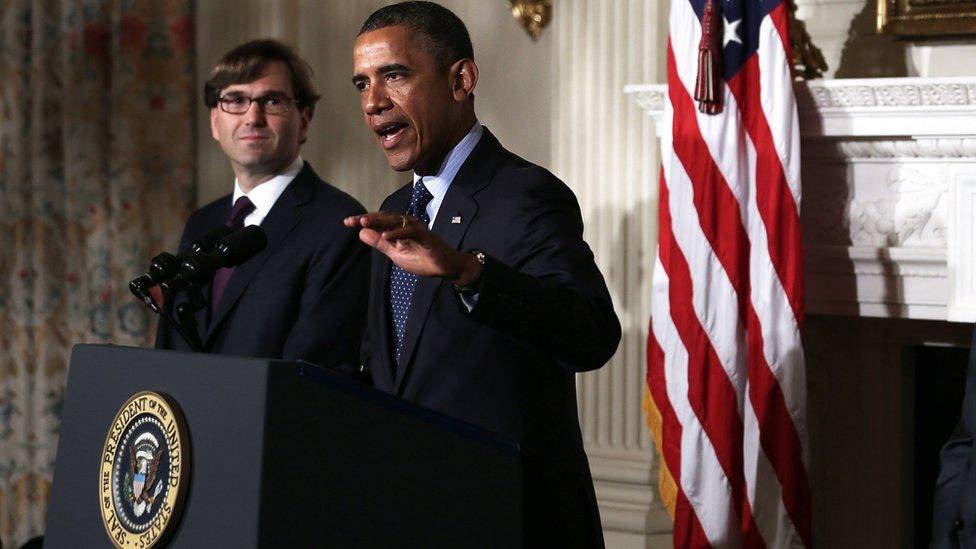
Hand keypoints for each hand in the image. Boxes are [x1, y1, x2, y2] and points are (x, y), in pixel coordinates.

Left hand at [344, 212, 481, 284]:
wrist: (444, 267)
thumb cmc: (421, 258)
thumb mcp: (395, 253)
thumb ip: (380, 243)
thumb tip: (361, 233)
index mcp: (397, 228)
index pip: (378, 222)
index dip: (363, 221)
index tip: (347, 222)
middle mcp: (405, 224)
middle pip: (384, 218)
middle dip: (368, 218)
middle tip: (352, 220)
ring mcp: (416, 228)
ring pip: (395, 221)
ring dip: (379, 221)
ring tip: (363, 223)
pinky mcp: (425, 235)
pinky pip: (410, 231)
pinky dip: (398, 233)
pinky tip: (386, 236)